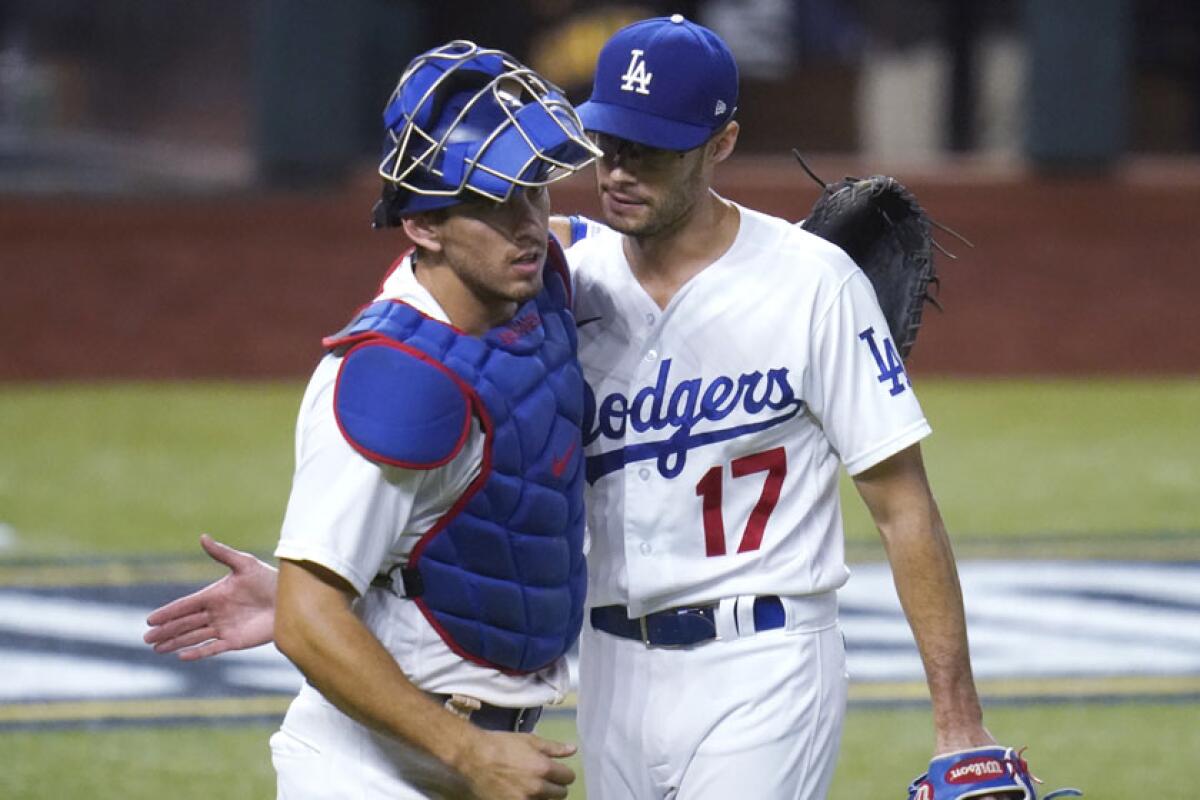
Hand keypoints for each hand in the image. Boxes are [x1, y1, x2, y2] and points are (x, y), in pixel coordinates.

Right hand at [143, 534, 277, 658]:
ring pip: (194, 637)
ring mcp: (224, 627)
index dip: (168, 612)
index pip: (185, 605)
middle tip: (147, 638)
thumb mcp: (245, 564)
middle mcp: (215, 613)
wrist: (289, 600)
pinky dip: (197, 652)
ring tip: (156, 648)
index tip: (150, 619)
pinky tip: (181, 656)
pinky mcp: (235, 641)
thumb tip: (202, 536)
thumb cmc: (268, 580)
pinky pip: (212, 648)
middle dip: (166, 630)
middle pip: (185, 623)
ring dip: (176, 642)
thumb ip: (222, 553)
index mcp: (214, 595)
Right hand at [455, 730, 576, 799]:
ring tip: (531, 787)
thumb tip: (573, 750)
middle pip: (560, 794)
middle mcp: (537, 789)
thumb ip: (553, 748)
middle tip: (544, 779)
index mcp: (544, 769)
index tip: (557, 771)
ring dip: (543, 796)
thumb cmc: (502, 745)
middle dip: (555, 786)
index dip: (563, 773)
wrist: (474, 757)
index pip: (568, 778)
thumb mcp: (529, 740)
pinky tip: (521, 793)